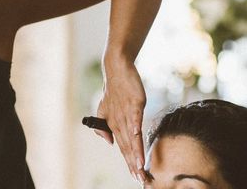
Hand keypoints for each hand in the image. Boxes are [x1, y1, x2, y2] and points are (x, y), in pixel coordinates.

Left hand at [95, 55, 146, 183]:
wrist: (117, 70)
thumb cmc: (114, 91)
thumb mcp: (105, 110)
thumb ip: (105, 128)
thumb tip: (109, 143)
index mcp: (114, 125)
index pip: (123, 149)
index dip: (129, 163)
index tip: (136, 176)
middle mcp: (120, 122)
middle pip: (128, 147)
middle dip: (134, 164)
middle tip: (141, 179)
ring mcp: (127, 112)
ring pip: (132, 135)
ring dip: (136, 151)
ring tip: (140, 166)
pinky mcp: (134, 102)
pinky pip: (135, 115)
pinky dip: (136, 125)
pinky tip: (138, 135)